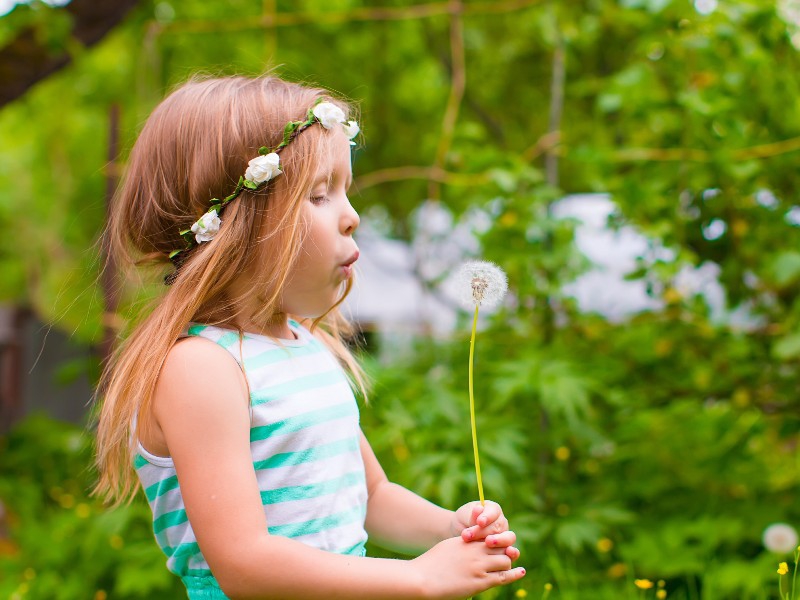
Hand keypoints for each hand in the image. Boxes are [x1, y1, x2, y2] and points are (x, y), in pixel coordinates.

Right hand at [410, 535, 524, 599]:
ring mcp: (479, 566)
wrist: (423, 578)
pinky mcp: (480, 582)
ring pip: (505, 561)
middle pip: (501, 547)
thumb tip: (469, 546)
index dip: (498, 541)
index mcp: (467, 541)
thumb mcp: (449, 547)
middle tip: (509, 555)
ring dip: (507, 564)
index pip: (491, 537)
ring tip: (508, 567)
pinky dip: (514, 574)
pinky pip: (503, 577)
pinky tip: (521, 572)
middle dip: (505, 551)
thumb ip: (463, 545)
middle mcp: (476, 551)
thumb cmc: (431, 564)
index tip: (501, 544)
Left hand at [452, 500, 518, 560]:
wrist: (458, 534)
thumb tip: (478, 509)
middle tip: (477, 535)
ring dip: (498, 541)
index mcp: (493, 510)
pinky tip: (508, 553)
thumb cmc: (463, 522)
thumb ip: (472, 516)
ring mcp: (504, 536)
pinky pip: (512, 552)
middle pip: (499, 526)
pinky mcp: (504, 550)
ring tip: (487, 543)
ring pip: (508, 538)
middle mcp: (501, 523)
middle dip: (487, 531)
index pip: (493, 512)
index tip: (479, 522)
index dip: (488, 517)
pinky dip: (512, 553)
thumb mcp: (465, 516)